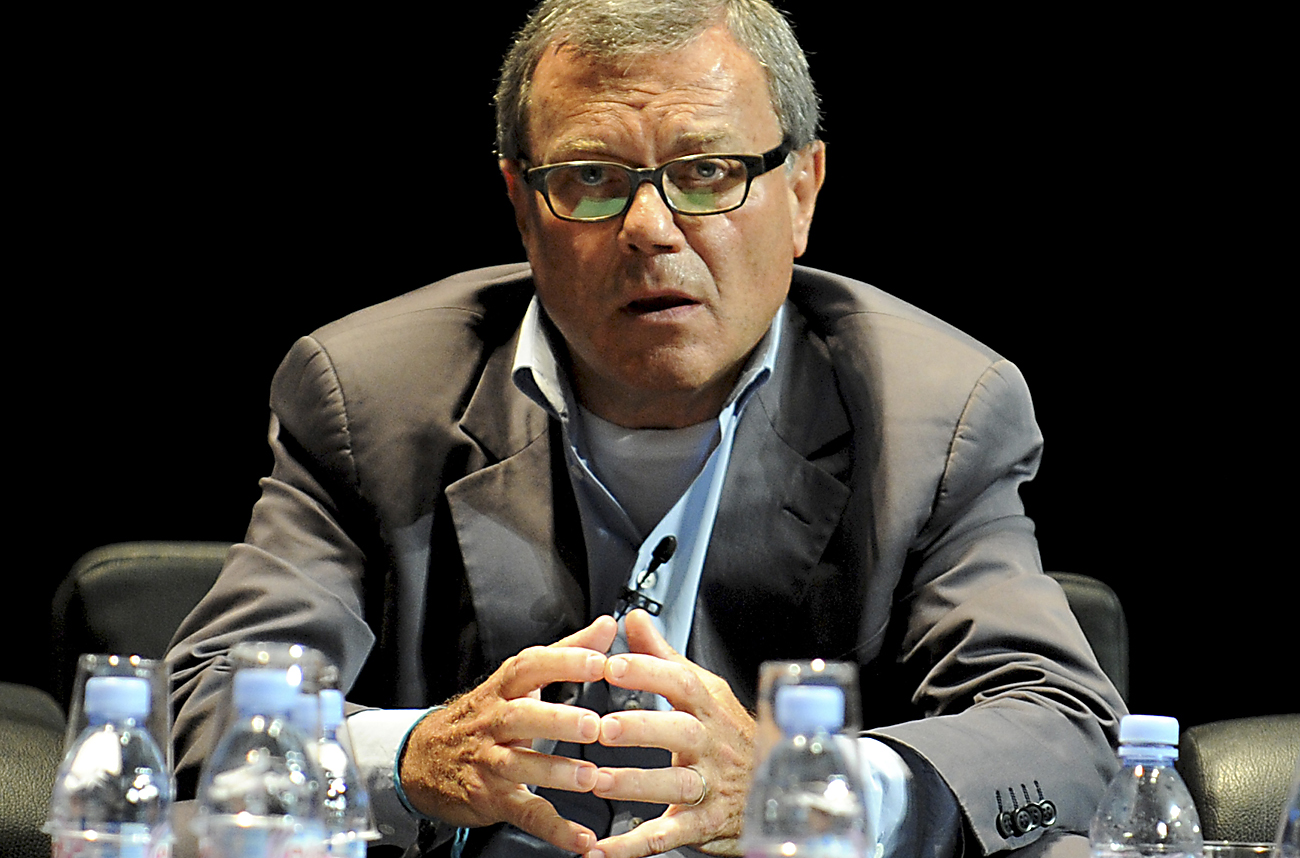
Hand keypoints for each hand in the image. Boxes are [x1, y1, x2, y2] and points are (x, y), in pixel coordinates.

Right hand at [399, 615, 617, 853]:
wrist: (421, 758)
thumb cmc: (483, 716)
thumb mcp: (517, 680)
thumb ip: (567, 652)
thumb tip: (607, 626)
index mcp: (503, 689)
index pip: (530, 667)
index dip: (563, 661)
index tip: (598, 660)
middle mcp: (494, 723)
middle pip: (522, 716)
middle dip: (559, 720)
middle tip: (594, 724)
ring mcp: (490, 762)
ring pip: (520, 765)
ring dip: (557, 772)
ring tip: (590, 778)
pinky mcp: (491, 798)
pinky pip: (525, 813)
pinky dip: (555, 828)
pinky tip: (581, 838)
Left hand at [587, 609, 755, 857]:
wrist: (774, 787)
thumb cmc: (728, 735)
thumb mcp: (703, 690)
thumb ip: (662, 657)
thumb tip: (633, 619)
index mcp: (708, 707)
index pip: (682, 683)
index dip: (649, 673)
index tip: (613, 665)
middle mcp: (711, 744)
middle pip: (681, 732)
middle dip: (642, 729)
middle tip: (603, 728)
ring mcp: (711, 784)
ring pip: (677, 785)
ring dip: (636, 784)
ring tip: (598, 783)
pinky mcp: (705, 822)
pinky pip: (670, 835)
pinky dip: (635, 845)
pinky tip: (603, 849)